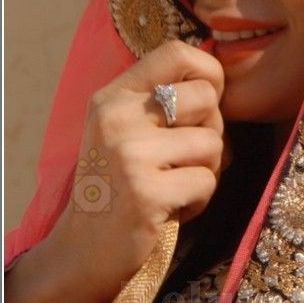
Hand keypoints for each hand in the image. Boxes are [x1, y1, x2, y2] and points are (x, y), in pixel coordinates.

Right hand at [51, 39, 226, 302]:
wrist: (83, 250)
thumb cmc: (119, 185)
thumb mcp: (126, 129)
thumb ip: (163, 100)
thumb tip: (221, 79)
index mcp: (114, 95)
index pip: (176, 52)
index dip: (209, 73)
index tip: (206, 103)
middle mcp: (117, 117)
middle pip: (207, 98)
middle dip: (211, 131)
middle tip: (185, 157)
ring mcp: (130, 155)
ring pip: (213, 143)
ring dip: (206, 170)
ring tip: (174, 184)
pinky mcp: (147, 193)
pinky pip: (207, 182)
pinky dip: (200, 200)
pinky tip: (170, 208)